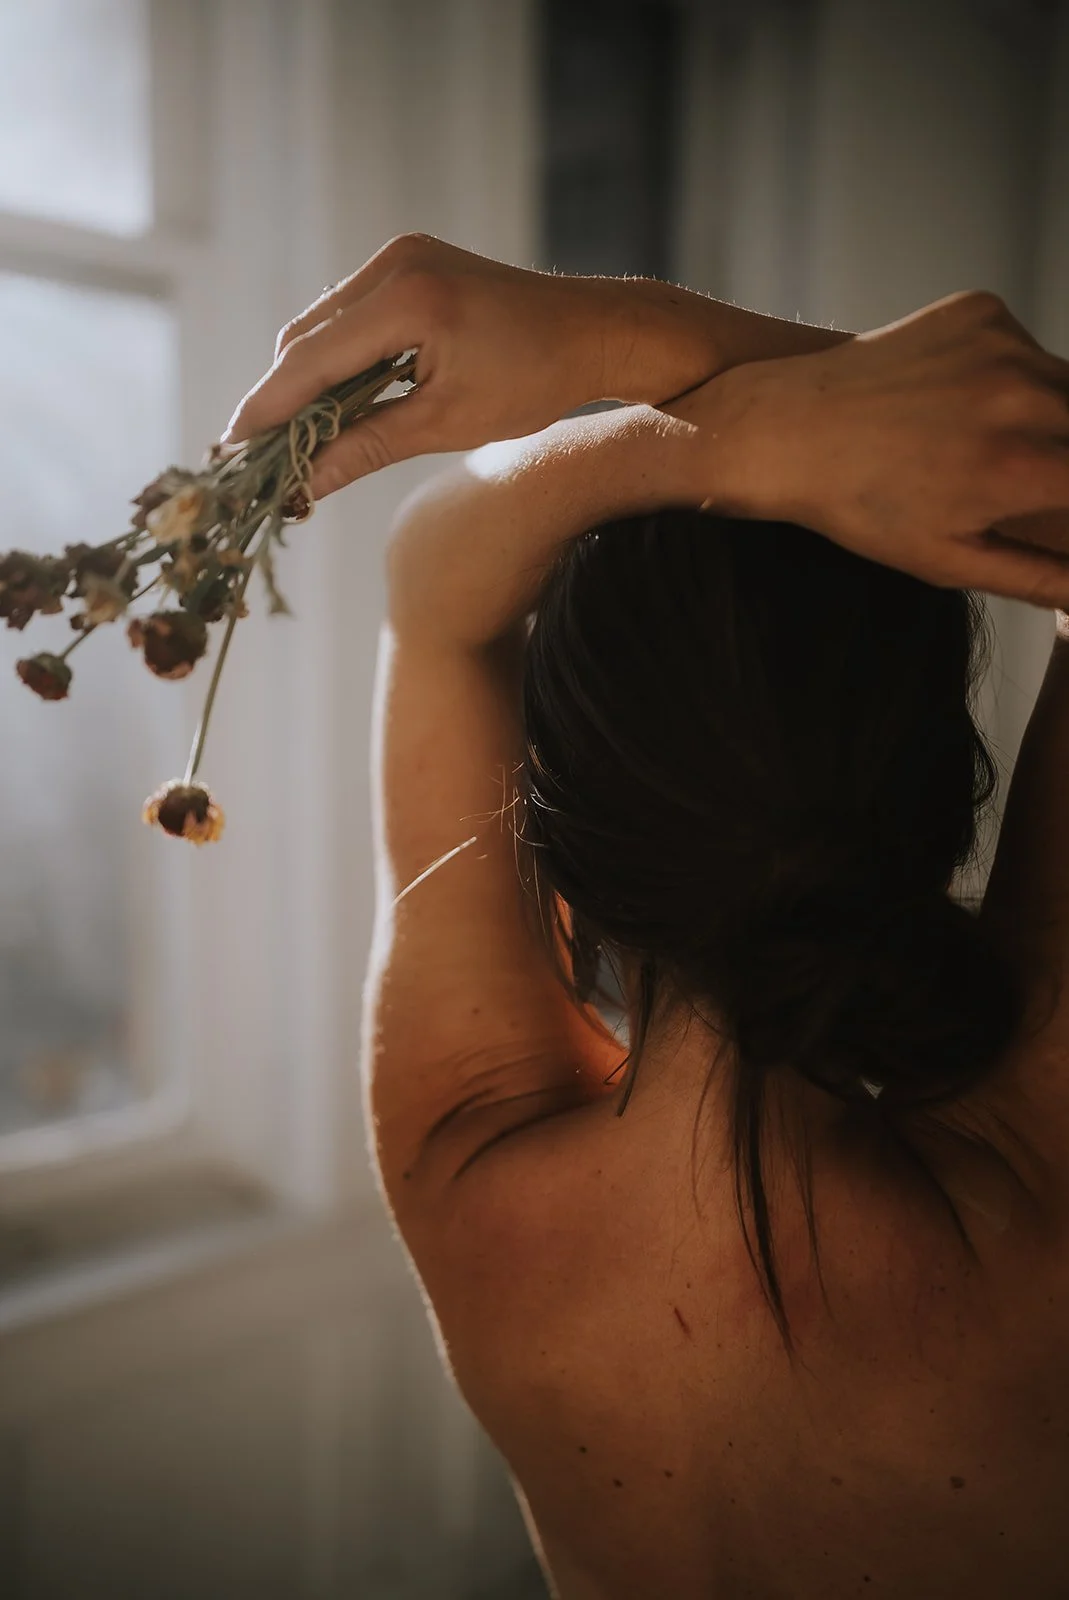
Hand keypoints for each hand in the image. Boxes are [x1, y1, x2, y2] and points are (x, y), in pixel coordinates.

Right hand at [219, 233, 851, 500]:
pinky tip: (330, 400)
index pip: (309, 361)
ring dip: (304, 378)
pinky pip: (348, 311)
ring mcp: (401, 255)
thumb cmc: (536, 385)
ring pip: (321, 324)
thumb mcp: (447, 424)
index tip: (228, 450)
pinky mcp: (409, 259)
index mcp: (408, 301)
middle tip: (256, 456)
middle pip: (305, 338)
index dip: (265, 409)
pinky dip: (334, 355)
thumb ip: (366, 447)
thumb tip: (302, 485)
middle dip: (279, 398)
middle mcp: (396, 264)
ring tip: (289, 438)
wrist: (596, 331)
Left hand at [723, 290, 1068, 606]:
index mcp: (1019, 468)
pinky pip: (1027, 346)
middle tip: (1012, 476)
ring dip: (1048, 414)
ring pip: (1066, 383)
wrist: (789, 428)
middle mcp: (1022, 397)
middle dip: (1062, 458)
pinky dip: (1012, 373)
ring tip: (986, 441)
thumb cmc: (860, 503)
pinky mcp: (982, 311)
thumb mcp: (947, 558)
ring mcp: (1002, 346)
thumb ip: (1037, 576)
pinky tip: (960, 399)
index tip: (1048, 503)